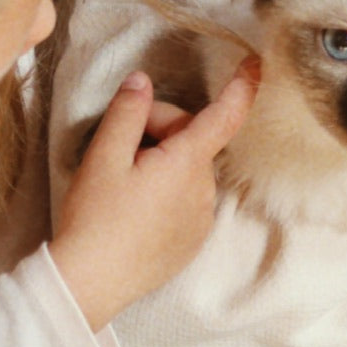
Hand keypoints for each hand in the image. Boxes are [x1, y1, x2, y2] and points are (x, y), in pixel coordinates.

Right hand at [50, 58, 259, 331]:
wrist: (91, 283)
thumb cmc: (94, 219)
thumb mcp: (103, 157)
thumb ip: (127, 113)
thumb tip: (142, 82)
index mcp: (186, 164)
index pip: (224, 116)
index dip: (241, 87)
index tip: (255, 63)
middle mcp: (204, 191)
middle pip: (190, 139)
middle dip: (158, 132)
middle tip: (117, 150)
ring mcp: (201, 219)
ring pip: (186, 170)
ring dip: (160, 164)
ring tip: (120, 184)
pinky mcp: (191, 241)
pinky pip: (185, 200)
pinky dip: (163, 192)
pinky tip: (131, 210)